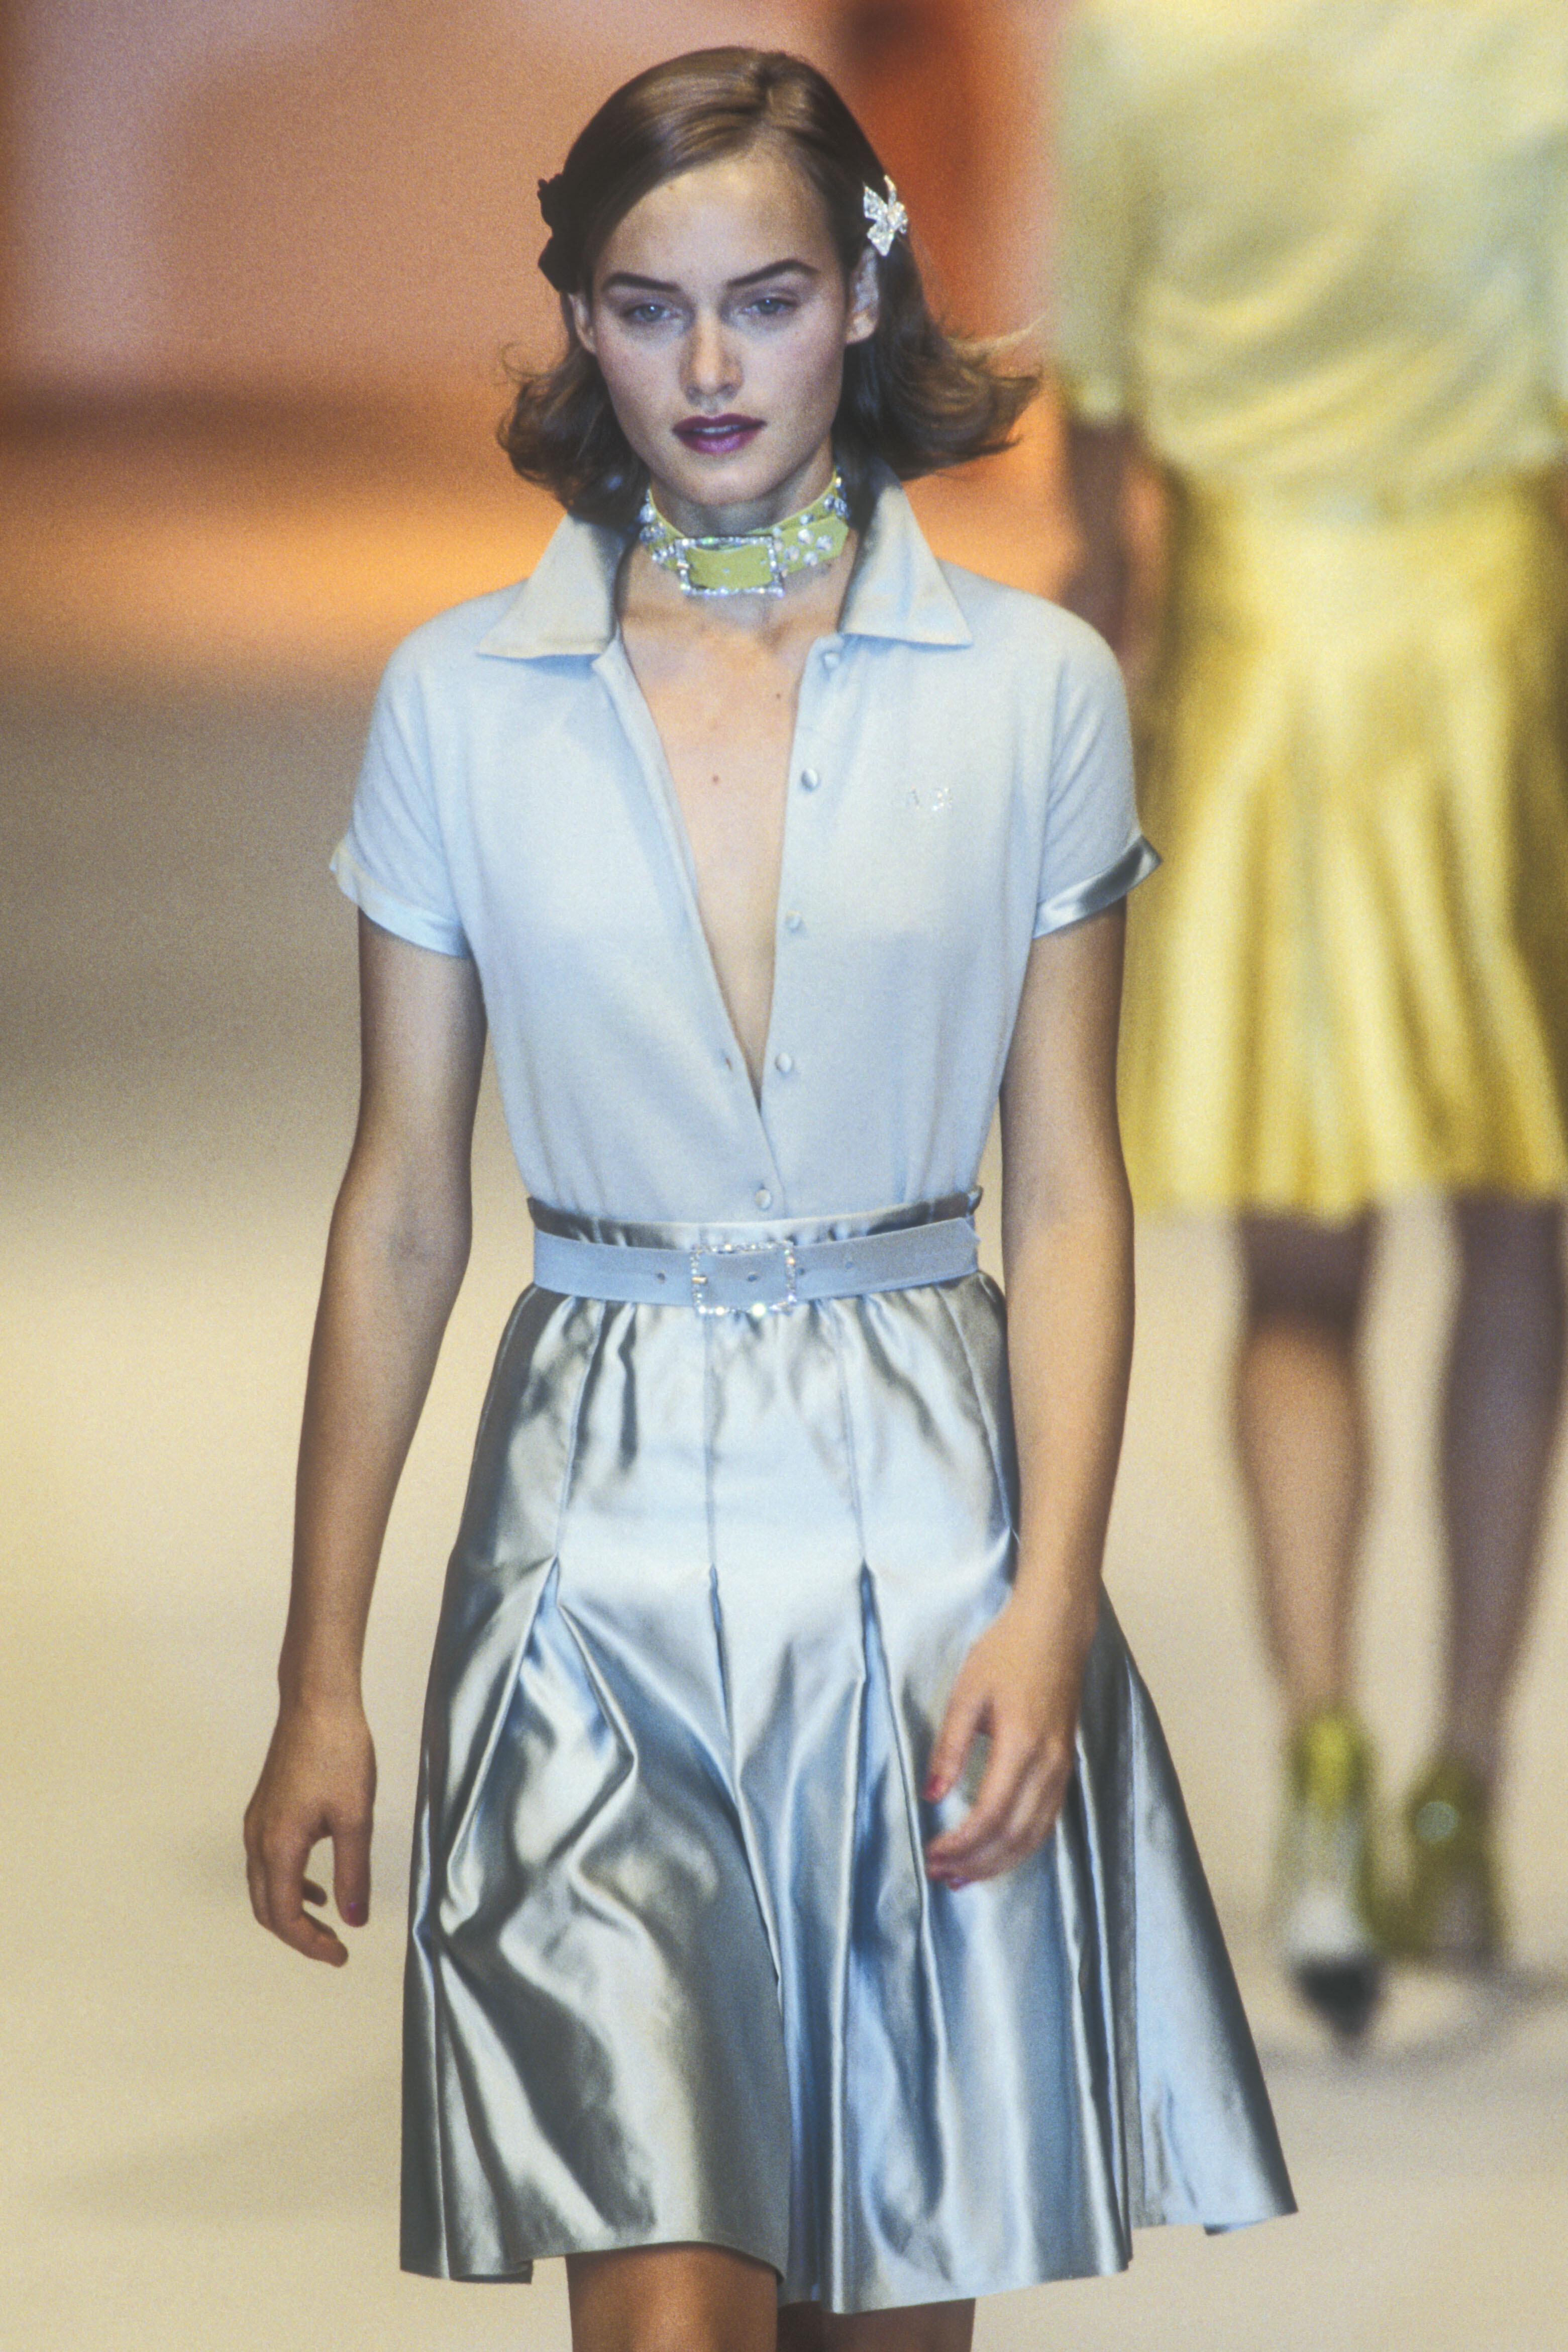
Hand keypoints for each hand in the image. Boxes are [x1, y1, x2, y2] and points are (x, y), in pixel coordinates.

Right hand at [244, 1696, 375, 1964]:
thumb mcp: (355, 1818)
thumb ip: (354, 1873)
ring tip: (328, 1923)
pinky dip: (289, 1883)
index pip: (285, 1916)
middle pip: (266, 1908)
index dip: (311, 1944)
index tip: (340, 1955)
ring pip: (264, 1886)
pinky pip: (268, 1862)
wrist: (318, 1702)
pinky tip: (318, 1885)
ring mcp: (258, 1823)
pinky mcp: (266, 1809)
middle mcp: (258, 1838)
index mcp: (278, 1846)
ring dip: (291, 1910)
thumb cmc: (339, 1753)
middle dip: (298, 1935)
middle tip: (333, 1948)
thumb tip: (353, 1920)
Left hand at [922, 1587, 1092, 1887]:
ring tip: (964, 1876)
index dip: (960, 1844)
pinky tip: (997, 1852)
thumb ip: (948, 1747)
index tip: (932, 1854)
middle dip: (976, 1863)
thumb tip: (930, 1795)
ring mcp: (1062, 1767)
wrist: (1055, 1629)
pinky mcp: (1065, 1765)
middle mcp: (1048, 1764)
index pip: (990, 1815)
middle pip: (1014, 1835)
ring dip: (999, 1862)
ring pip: (1035, 1835)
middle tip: (941, 1874)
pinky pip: (1047, 1820)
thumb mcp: (966, 1694)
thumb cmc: (1007, 1653)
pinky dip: (1021, 1845)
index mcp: (1021, 1745)